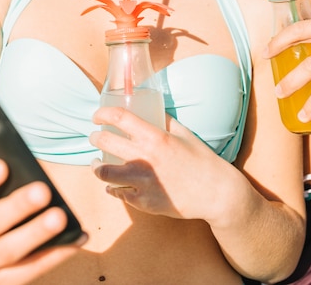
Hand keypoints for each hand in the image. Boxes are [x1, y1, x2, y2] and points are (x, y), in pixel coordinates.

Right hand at [0, 159, 83, 284]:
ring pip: (10, 250)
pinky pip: (32, 269)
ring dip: (37, 233)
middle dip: (18, 207)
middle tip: (43, 190)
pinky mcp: (2, 283)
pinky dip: (58, 253)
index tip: (1, 165)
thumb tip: (23, 162)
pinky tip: (79, 237)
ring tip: (60, 216)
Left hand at [90, 107, 235, 222]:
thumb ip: (165, 121)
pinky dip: (113, 188)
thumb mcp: (184, 133)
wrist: (215, 193)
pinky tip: (114, 184)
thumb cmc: (201, 160)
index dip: (103, 114)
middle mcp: (144, 158)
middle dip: (95, 137)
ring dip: (96, 166)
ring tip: (96, 164)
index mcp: (155, 137)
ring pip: (104, 172)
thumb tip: (152, 109)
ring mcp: (142, 182)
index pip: (119, 118)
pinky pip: (118, 193)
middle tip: (95, 137)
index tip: (97, 116)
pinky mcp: (143, 202)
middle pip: (105, 142)